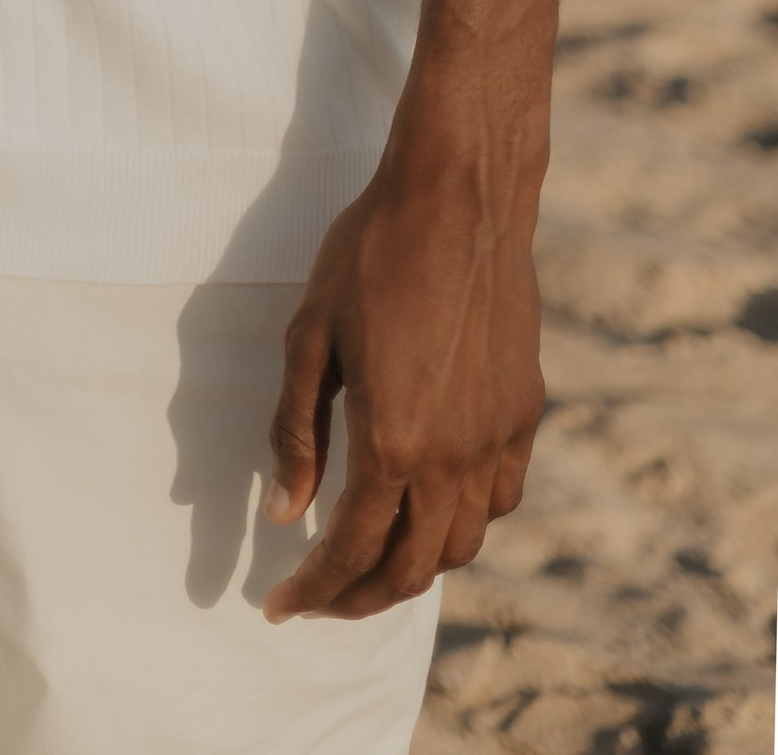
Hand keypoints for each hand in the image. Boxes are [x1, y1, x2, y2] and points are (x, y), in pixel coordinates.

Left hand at [262, 108, 545, 619]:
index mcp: (392, 440)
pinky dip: (461, 524)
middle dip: (360, 598)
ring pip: (461, 543)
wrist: (459, 196)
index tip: (277, 606)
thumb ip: (296, 431)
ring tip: (370, 558)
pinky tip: (429, 504)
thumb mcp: (308, 335)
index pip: (350, 549)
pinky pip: (498, 499)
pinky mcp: (525, 413)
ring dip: (414, 567)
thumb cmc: (370, 254)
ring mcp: (497, 438)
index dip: (313, 589)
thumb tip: (284, 514)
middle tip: (320, 599)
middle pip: (412, 569)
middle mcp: (453, 456)